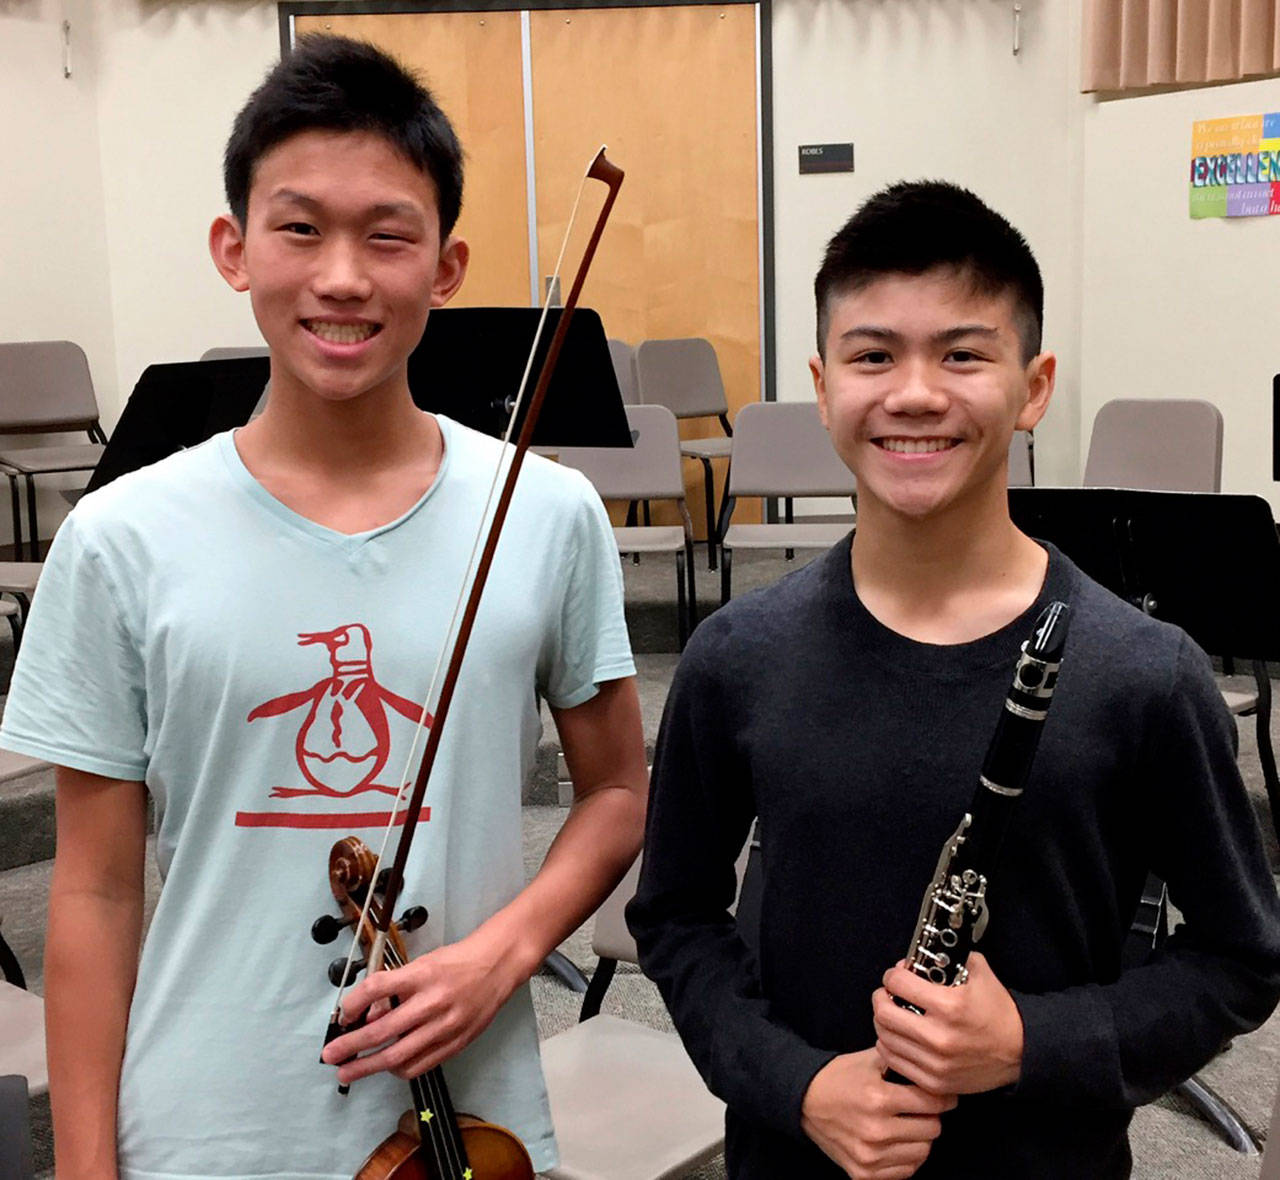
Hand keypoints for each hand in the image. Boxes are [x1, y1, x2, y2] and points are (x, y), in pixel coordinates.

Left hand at [321, 928, 519, 1084]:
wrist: (496, 966)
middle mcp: (432, 1001)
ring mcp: (445, 1026)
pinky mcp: (455, 1043)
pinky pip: (419, 1065)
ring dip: (367, 1067)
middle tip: (330, 1055)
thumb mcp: (422, 963)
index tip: (342, 1015)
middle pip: (382, 1030)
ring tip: (349, 1072)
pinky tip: (387, 1066)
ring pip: (398, 1055)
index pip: (376, 989)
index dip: (352, 1004)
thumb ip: (396, 988)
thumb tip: (368, 1014)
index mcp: (422, 974)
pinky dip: (398, 1068)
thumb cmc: (456, 962)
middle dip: (350, 1046)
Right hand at [800, 1048, 955, 1178]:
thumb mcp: (868, 1059)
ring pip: (922, 1153)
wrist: (804, 1101)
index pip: (932, 1102)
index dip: (943, 1096)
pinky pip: (905, 1172)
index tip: (944, 1095)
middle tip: (922, 1109)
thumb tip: (933, 1062)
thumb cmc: (839, 1077)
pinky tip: (897, 1142)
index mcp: (878, 1098)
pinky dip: (906, 1157)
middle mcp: (875, 1131)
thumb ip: (901, 1058)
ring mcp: (869, 1156)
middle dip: (931, 1116)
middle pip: (932, 1130)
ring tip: (909, 1125)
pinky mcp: (863, 1175)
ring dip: (920, 1138)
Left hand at [872, 953, 1023, 1093]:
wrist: (1021, 1050)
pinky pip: (894, 1061)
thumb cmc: (997, 1010)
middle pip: (884, 1013)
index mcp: (949, 1005)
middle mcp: (939, 1036)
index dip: (893, 975)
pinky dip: (890, 1046)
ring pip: (885, 1038)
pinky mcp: (935, 1082)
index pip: (898, 983)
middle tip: (888, 994)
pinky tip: (899, 1037)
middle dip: (881, 997)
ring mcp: (936, 1063)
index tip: (897, 975)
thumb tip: (916, 957)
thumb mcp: (978, 972)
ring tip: (893, 1014)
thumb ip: (949, 958)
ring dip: (884, 1022)